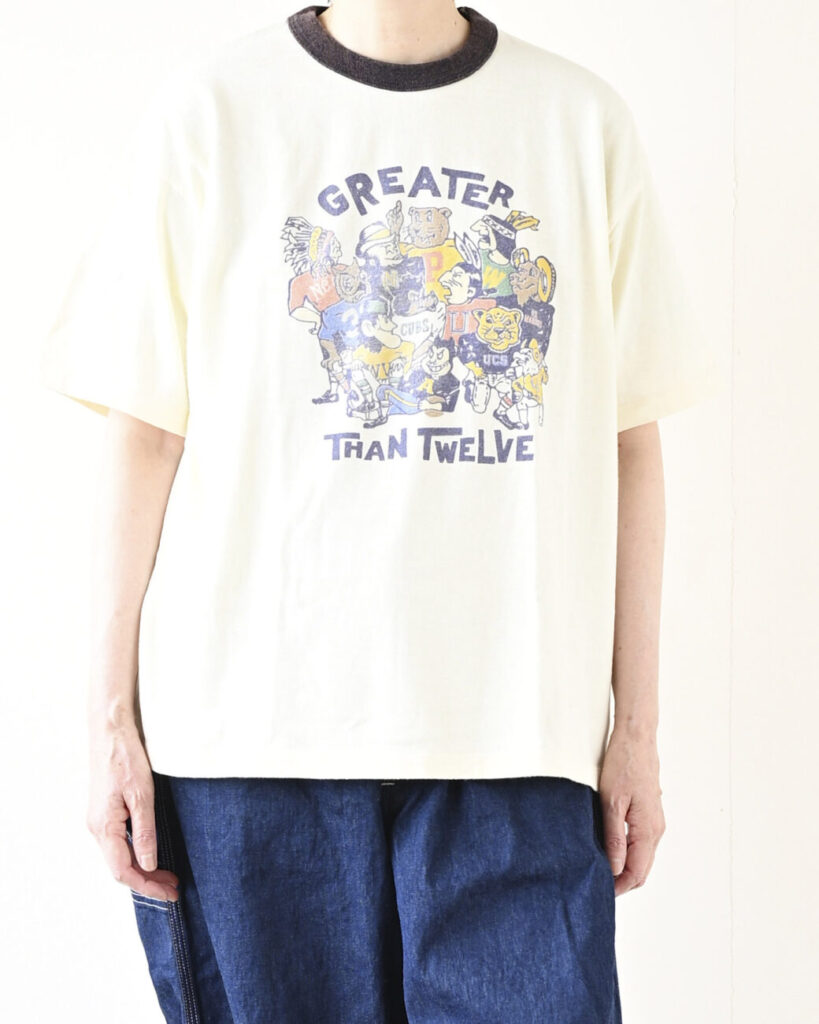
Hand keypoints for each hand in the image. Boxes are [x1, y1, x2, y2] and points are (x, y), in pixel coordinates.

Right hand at [87, 722, 178, 900]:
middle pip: (121, 867)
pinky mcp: (105, 812)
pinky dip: (137, 853)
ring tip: (169, 875)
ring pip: (120, 856)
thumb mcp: (142, 795)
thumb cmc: (125, 758)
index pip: (123, 871)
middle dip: (148, 880)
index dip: (147, 886)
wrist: (110, 731)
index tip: (170, 893)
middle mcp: (97, 828)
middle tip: (175, 887)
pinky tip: (152, 853)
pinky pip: (120, 842)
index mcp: (104, 827)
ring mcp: (100, 820)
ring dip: (144, 868)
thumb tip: (148, 865)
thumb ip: (145, 832)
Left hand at [599, 728, 665, 896]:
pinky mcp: (650, 813)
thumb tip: (615, 869)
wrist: (636, 738)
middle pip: (642, 870)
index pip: (637, 873)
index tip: (600, 892)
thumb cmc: (623, 764)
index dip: (619, 887)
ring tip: (600, 870)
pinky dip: (628, 854)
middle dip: (622, 882)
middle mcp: (656, 829)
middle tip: (597, 885)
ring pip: (642, 857)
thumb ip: (614, 837)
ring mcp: (655, 822)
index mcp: (648, 830)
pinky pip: (641, 843)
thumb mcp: (611, 802)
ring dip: (625, 868)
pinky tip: (610, 850)